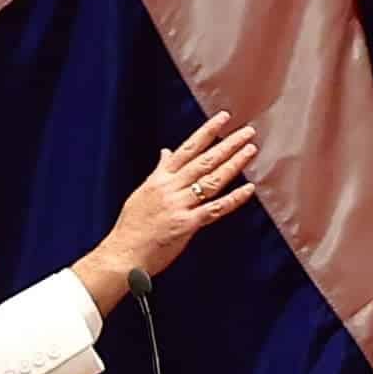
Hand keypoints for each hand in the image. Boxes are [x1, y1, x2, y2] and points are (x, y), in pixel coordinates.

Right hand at [72, 114, 260, 313]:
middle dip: (227, 144)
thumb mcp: (142, 192)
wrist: (122, 254)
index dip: (207, 132)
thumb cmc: (131, 227)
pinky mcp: (186, 225)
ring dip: (234, 164)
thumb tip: (165, 152)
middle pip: (204, 161)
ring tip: (250, 150)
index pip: (187, 149)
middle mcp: (170, 188)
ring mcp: (179, 206)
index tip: (223, 118)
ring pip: (212, 181)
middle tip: (247, 131)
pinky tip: (249, 189)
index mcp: (159, 179)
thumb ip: (158, 172)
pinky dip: (234, 199)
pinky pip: (215, 209)